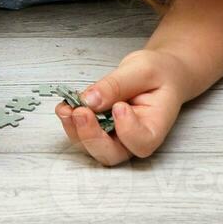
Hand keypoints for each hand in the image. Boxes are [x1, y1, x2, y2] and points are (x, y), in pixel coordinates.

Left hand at [55, 48, 188, 165]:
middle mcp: (134, 139)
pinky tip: (65, 106)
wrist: (156, 73)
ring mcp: (115, 137)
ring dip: (75, 131)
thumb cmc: (157, 73)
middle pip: (111, 154)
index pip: (143, 143)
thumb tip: (89, 100)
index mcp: (155, 126)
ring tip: (67, 108)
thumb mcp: (142, 69)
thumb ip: (117, 85)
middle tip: (81, 112)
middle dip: (92, 137)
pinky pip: (82, 134)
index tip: (120, 107)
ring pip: (92, 148)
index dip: (128, 130)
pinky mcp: (100, 129)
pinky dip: (70, 122)